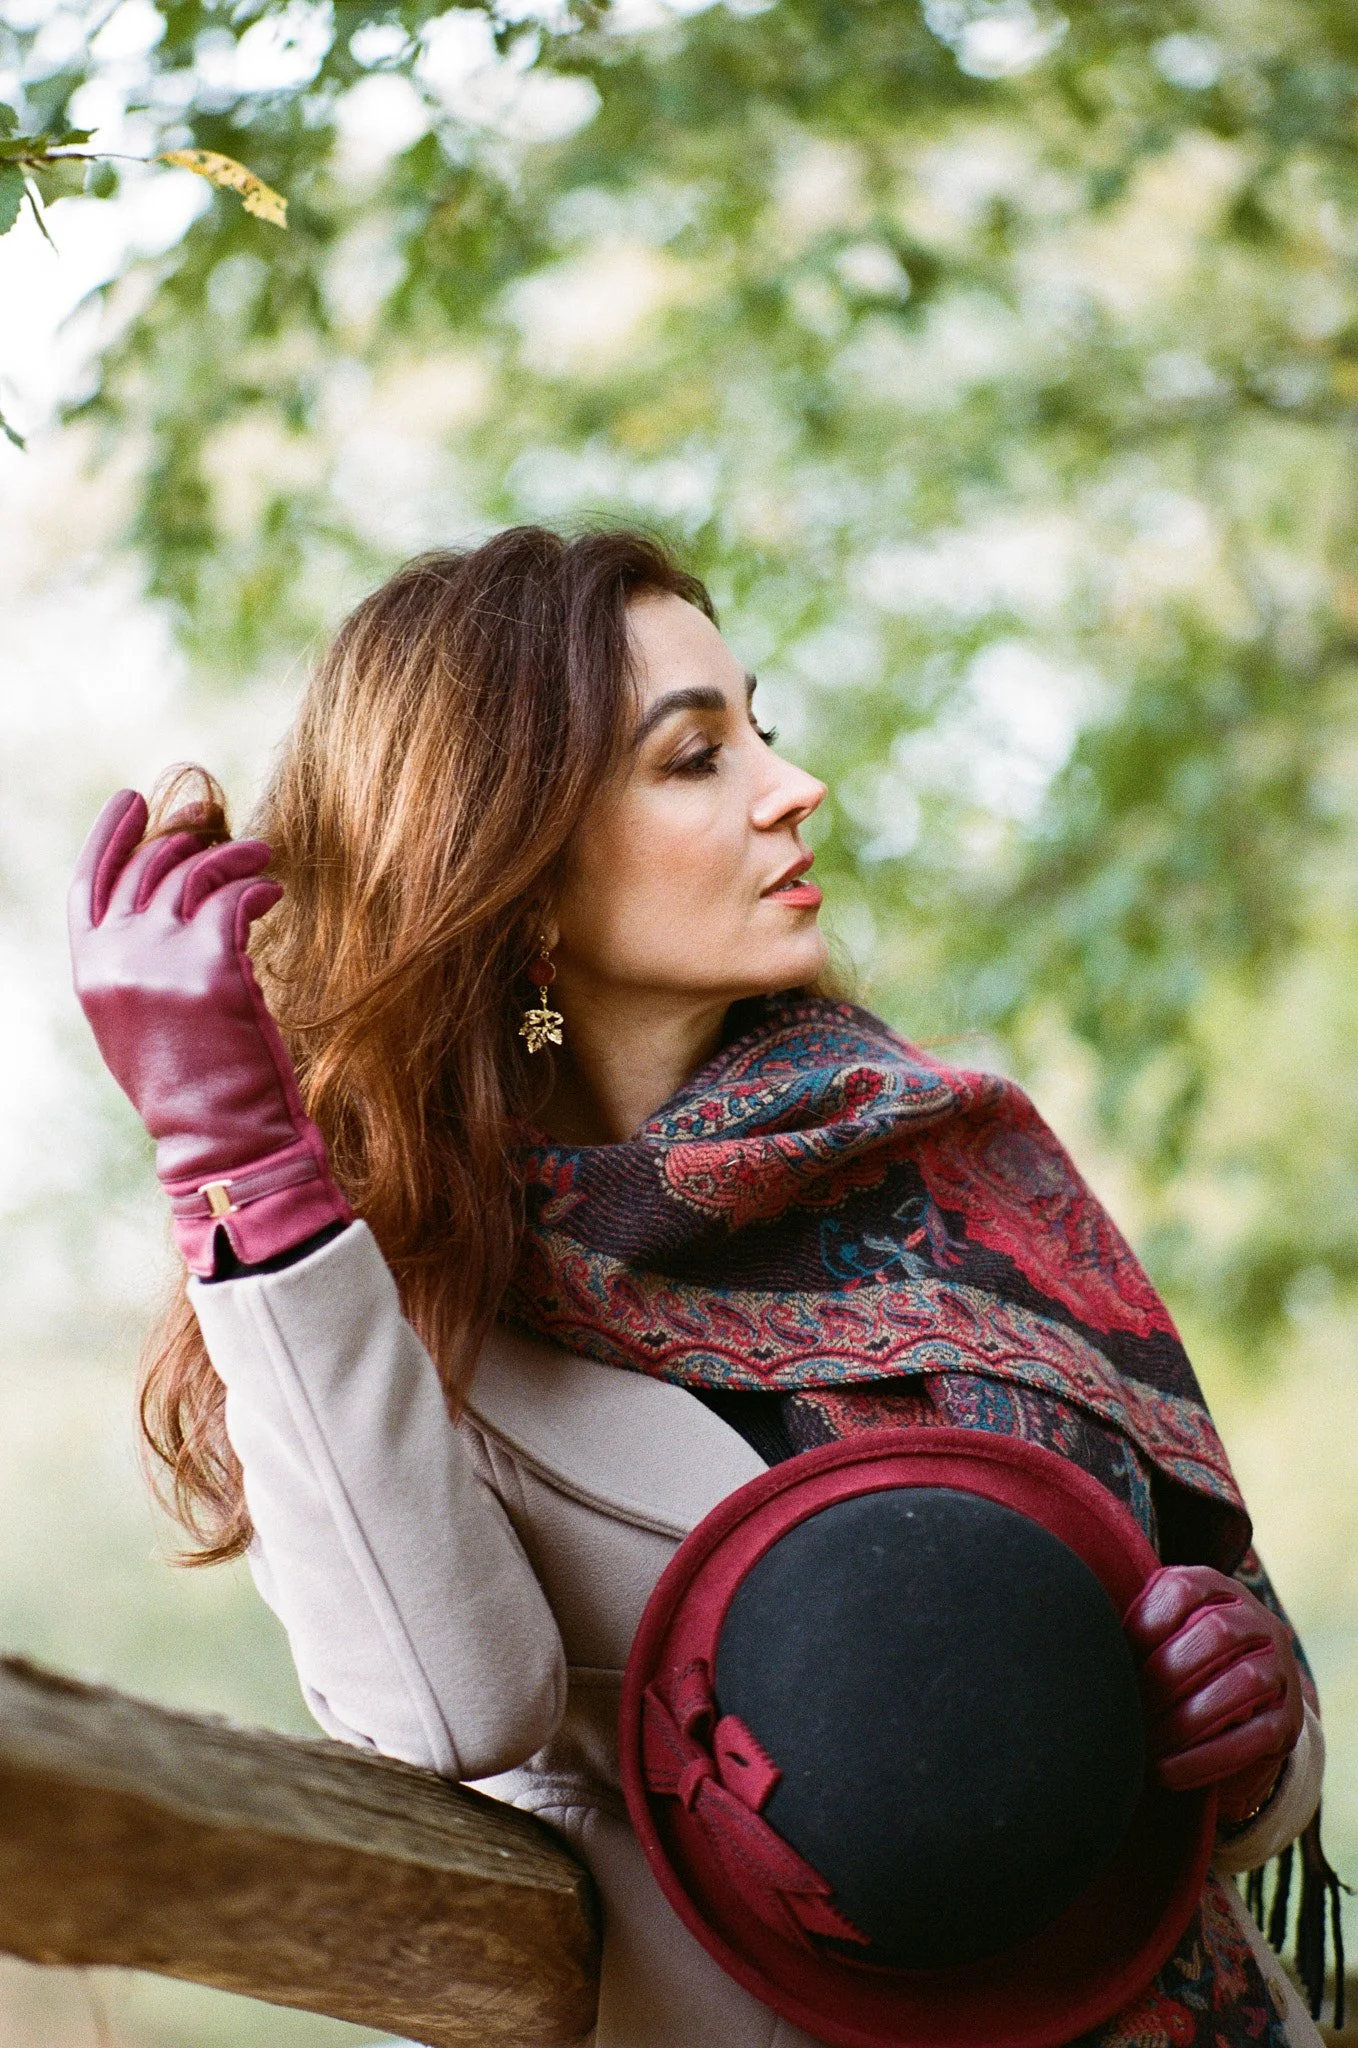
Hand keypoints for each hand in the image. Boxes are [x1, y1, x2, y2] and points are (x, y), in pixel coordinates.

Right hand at [69, 789, 350, 1275]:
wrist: (217, 1137)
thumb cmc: (188, 1089)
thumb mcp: (135, 1025)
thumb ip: (134, 968)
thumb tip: (162, 909)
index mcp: (90, 973)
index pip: (87, 883)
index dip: (110, 835)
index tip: (135, 799)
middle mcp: (117, 959)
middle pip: (148, 869)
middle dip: (189, 840)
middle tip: (225, 833)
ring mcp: (161, 959)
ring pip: (197, 875)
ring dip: (235, 856)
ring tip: (263, 856)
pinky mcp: (211, 966)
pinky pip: (236, 899)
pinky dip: (258, 887)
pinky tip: (273, 893)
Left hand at [1124, 1564, 1303, 1825]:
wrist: (1238, 1701)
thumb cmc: (1174, 1659)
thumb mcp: (1157, 1633)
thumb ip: (1128, 1630)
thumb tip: (1074, 1648)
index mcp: (1215, 1586)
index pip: (1182, 1590)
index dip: (1144, 1622)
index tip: (1113, 1658)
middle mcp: (1256, 1619)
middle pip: (1214, 1633)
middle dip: (1163, 1675)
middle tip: (1127, 1710)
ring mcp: (1279, 1667)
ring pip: (1241, 1682)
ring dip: (1186, 1718)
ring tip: (1145, 1745)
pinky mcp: (1288, 1720)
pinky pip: (1256, 1737)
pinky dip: (1208, 1757)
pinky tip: (1169, 1773)